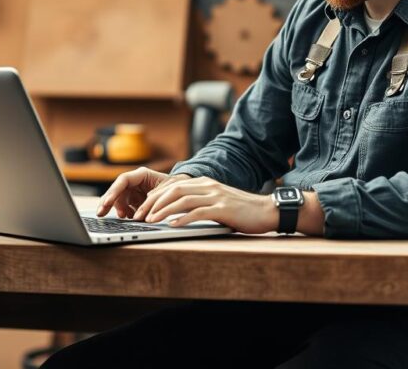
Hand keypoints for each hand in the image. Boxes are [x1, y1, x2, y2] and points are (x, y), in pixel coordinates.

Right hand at [96, 167, 191, 217]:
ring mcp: (134, 191)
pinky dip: (127, 214)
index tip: (107, 203)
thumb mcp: (166, 192)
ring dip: (120, 209)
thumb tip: (138, 214)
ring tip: (125, 217)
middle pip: (117, 190)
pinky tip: (131, 217)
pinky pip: (126, 207)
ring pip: (119, 200)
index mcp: (142, 174)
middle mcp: (135, 182)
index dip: (114, 191)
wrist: (183, 192)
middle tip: (101, 214)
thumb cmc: (176, 188)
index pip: (123, 180)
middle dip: (107, 202)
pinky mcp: (135, 200)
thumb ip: (151, 201)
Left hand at [131, 176, 278, 233]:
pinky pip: (198, 212)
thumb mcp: (218, 201)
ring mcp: (215, 196)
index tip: (142, 207)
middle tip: (140, 215)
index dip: (155, 196)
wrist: (266, 210)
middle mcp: (208, 186)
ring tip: (151, 220)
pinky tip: (172, 225)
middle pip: (173, 190)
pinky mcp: (223, 208)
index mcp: (205, 183)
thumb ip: (200, 202)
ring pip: (182, 200)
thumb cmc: (242, 210)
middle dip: (154, 203)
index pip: (173, 185)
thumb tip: (178, 213)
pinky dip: (182, 219)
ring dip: (163, 211)